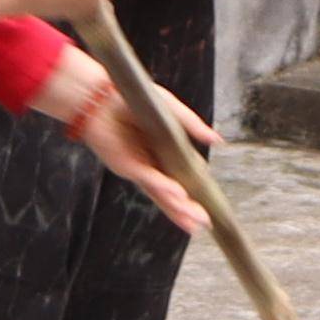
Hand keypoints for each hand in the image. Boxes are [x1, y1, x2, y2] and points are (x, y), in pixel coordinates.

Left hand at [32, 53, 213, 236]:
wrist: (101, 97)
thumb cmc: (132, 99)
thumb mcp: (171, 110)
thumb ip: (193, 126)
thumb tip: (218, 140)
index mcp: (163, 152)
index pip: (184, 174)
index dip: (197, 189)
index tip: (211, 204)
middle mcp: (152, 163)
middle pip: (172, 191)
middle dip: (188, 209)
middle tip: (205, 223)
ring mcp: (139, 166)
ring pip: (161, 192)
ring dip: (177, 208)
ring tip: (194, 222)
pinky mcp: (126, 164)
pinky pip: (148, 179)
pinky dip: (164, 187)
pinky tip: (178, 196)